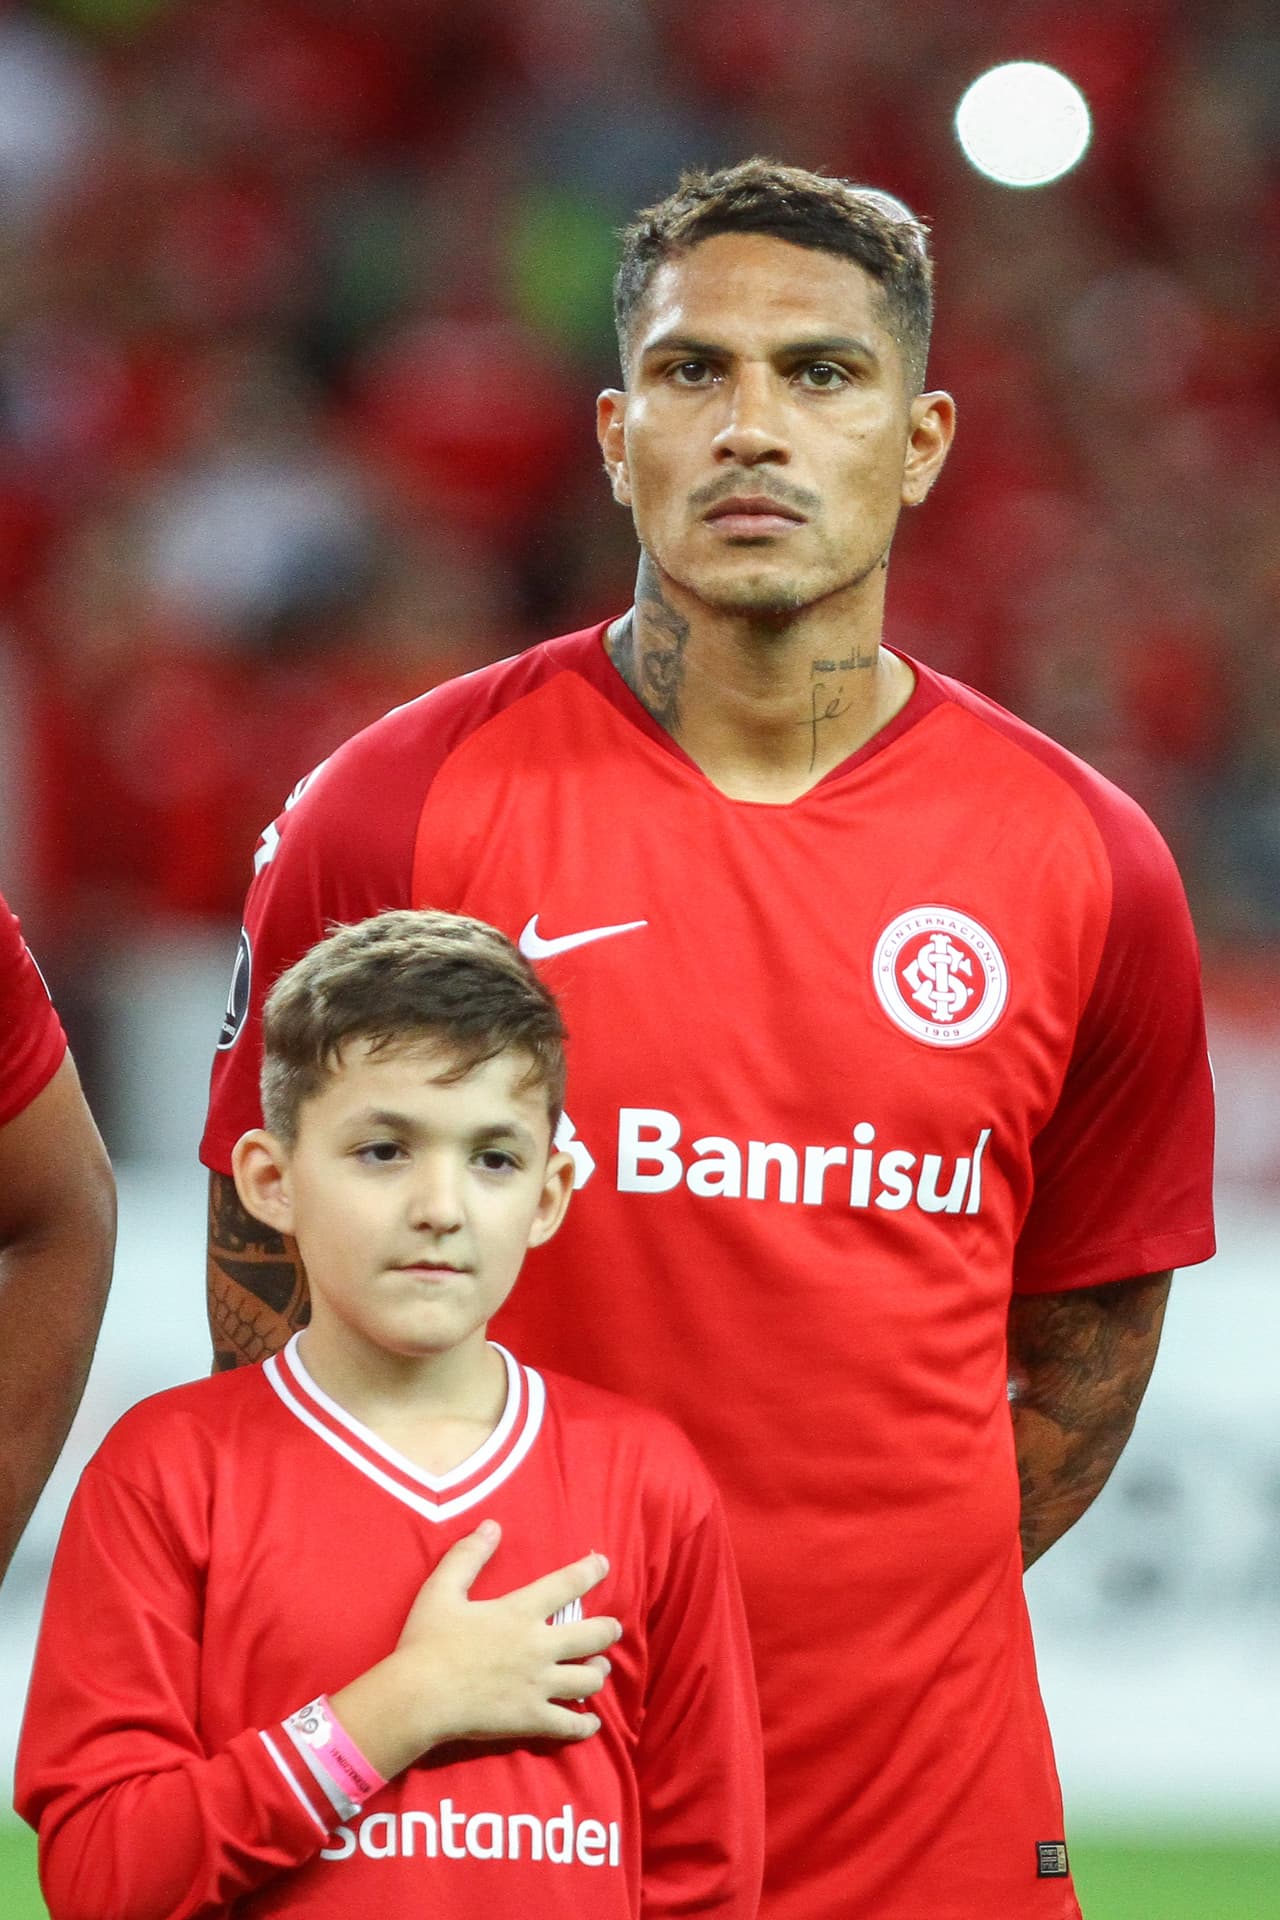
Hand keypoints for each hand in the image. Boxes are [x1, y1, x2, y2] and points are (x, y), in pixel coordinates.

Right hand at [329, 1519, 620, 1779]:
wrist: (418, 1698)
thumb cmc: (426, 1642)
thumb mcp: (441, 1589)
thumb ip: (467, 1555)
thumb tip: (492, 1525)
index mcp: (519, 1612)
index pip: (566, 1584)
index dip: (590, 1571)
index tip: (603, 1564)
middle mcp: (538, 1646)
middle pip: (592, 1635)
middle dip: (608, 1630)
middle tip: (613, 1628)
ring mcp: (538, 1685)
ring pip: (588, 1680)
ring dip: (599, 1671)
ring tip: (599, 1668)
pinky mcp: (531, 1718)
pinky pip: (570, 1726)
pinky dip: (585, 1725)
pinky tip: (592, 1723)